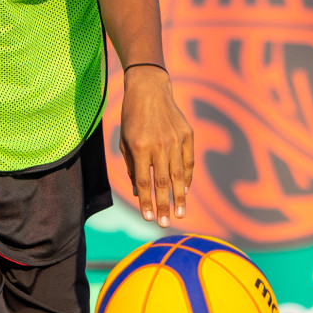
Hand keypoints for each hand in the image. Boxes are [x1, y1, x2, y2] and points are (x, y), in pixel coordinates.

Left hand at [119, 67, 193, 228]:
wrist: (149, 89)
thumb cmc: (132, 118)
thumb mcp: (124, 141)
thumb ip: (131, 167)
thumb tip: (138, 193)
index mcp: (139, 147)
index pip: (143, 181)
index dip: (146, 201)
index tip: (148, 218)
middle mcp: (159, 145)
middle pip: (163, 182)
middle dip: (164, 205)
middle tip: (165, 223)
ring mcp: (176, 140)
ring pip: (179, 175)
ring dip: (179, 197)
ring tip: (179, 214)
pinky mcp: (187, 135)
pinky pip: (188, 162)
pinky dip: (187, 178)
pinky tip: (185, 191)